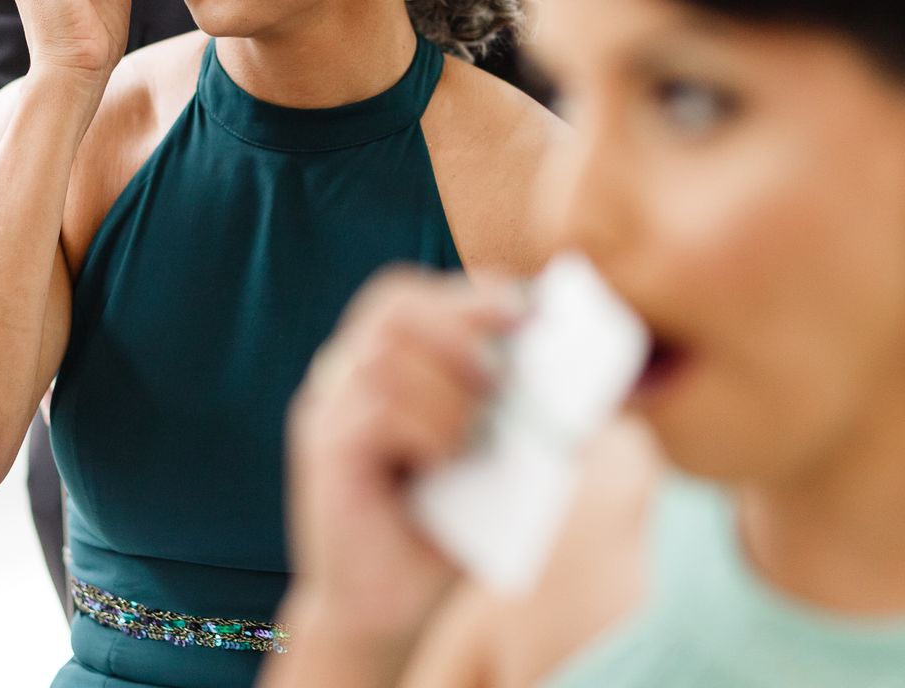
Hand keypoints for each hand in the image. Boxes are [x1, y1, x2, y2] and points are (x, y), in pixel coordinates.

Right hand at [284, 269, 522, 658]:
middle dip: (459, 324)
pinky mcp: (323, 450)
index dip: (471, 293)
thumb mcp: (489, 459)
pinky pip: (375, 409)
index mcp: (382, 363)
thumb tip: (582, 382)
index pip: (410, 295)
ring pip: (386, 355)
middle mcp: (344, 375)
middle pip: (393, 306)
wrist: (386, 611)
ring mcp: (327, 408)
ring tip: (472, 438)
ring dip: (447, 390)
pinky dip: (427, 427)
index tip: (528, 310)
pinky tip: (444, 459)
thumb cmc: (440, 529)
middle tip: (499, 375)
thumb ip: (518, 414)